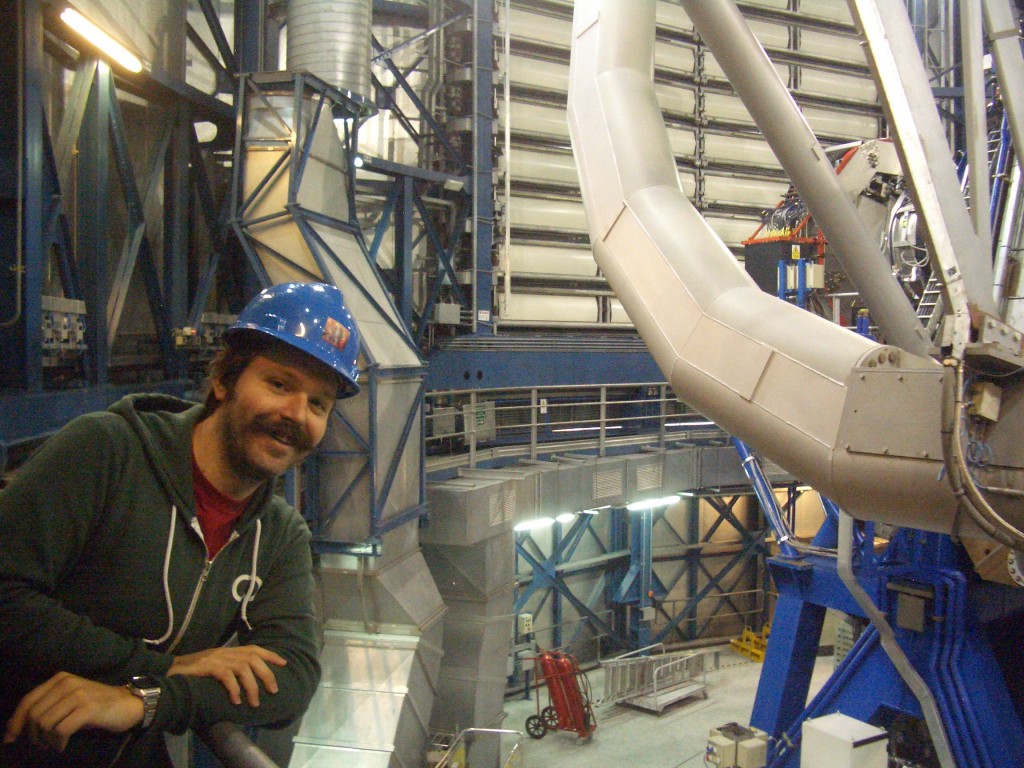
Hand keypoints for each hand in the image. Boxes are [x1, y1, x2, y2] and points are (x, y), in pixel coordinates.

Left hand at [3, 672, 142, 751]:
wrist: (129, 704)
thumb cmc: (97, 705)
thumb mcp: (70, 699)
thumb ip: (48, 706)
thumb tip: (16, 727)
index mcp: (60, 679)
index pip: (27, 701)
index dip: (16, 722)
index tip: (11, 739)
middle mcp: (67, 684)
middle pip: (34, 714)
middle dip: (32, 735)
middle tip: (41, 745)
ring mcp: (78, 695)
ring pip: (45, 723)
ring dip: (45, 741)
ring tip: (54, 745)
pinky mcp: (88, 708)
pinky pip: (60, 730)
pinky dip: (58, 743)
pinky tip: (63, 745)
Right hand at [168, 645, 285, 706]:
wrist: (169, 671)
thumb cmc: (194, 672)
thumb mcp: (216, 666)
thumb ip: (231, 669)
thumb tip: (247, 681)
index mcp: (229, 651)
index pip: (255, 649)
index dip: (270, 655)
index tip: (284, 663)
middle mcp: (226, 652)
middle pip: (253, 659)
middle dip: (267, 674)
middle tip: (273, 691)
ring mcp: (217, 658)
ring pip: (243, 668)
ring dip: (252, 687)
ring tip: (254, 703)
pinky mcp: (207, 667)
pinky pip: (226, 676)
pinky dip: (234, 689)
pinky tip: (235, 701)